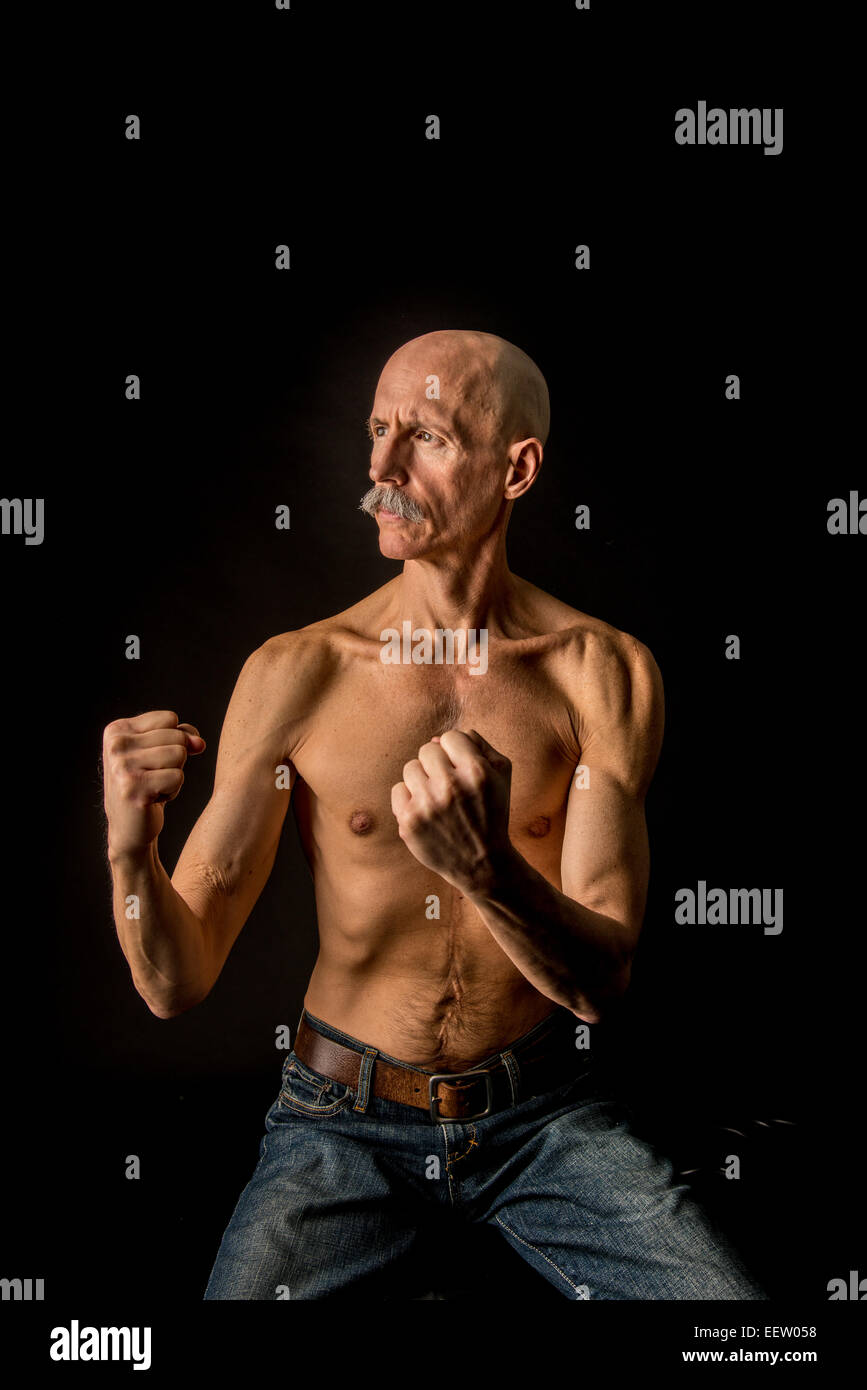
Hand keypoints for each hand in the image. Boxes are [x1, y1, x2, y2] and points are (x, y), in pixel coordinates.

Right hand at [102, 710, 205, 860]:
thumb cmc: (148, 785)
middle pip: (177, 736)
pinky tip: (153, 799)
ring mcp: (122, 766)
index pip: (169, 718)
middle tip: (153, 778)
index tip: (152, 760)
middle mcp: (115, 745)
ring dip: (174, 775)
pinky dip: (173, 791)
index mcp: (117, 730)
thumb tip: (199, 743)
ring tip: (154, 787)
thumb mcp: (161, 751)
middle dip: (175, 760)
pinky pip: (178, 777)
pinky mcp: (134, 787)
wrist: (130, 827)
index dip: (173, 740)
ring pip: (179, 754)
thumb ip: (182, 735)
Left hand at [390, 728, 512, 897]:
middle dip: (438, 764)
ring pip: (410, 767)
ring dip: (422, 779)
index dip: (456, 751)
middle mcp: (450, 787)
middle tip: (450, 785)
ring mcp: (427, 805)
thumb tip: (439, 738)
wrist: (482, 863)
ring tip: (438, 797)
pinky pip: (397, 789)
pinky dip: (409, 797)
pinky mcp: (409, 822)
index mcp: (476, 772)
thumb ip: (479, 745)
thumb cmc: (492, 813)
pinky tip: (426, 810)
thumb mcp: (501, 776)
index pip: (450, 737)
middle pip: (427, 749)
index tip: (461, 768)